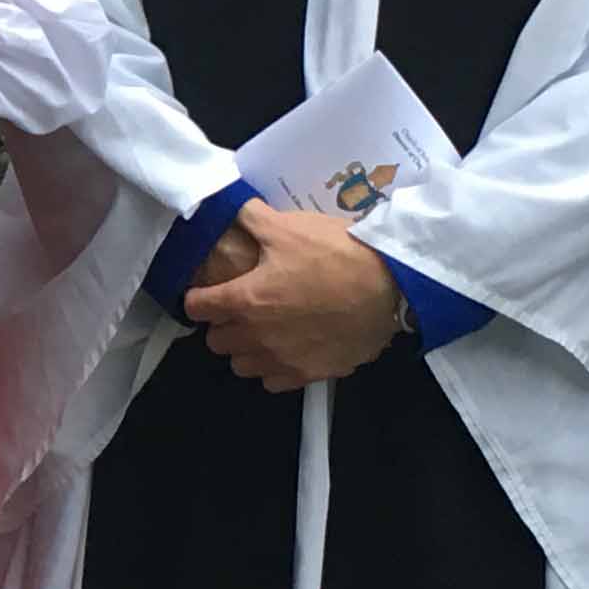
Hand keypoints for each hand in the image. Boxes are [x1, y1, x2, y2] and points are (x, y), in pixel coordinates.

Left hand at [180, 198, 403, 390]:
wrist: (391, 285)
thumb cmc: (336, 253)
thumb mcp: (287, 226)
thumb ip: (249, 218)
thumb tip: (226, 207)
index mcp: (245, 300)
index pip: (197, 307)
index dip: (198, 297)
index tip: (207, 292)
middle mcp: (257, 337)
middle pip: (216, 342)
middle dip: (222, 324)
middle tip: (240, 307)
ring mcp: (284, 360)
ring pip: (242, 366)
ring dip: (245, 350)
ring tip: (262, 330)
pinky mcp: (310, 375)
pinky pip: (274, 382)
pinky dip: (274, 368)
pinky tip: (287, 348)